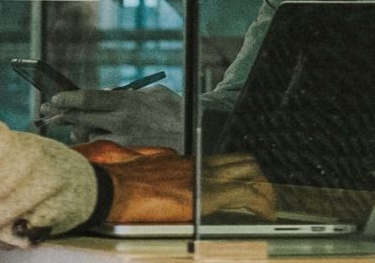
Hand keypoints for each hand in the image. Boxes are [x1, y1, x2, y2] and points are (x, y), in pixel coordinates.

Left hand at [41, 87, 182, 146]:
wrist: (199, 129)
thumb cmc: (173, 108)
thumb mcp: (150, 93)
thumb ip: (124, 96)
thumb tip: (103, 98)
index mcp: (127, 101)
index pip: (87, 99)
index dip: (66, 99)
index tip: (54, 98)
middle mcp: (123, 121)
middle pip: (81, 117)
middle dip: (60, 114)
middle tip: (46, 112)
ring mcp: (125, 139)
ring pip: (88, 135)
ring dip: (77, 129)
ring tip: (71, 123)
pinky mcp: (129, 152)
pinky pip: (103, 147)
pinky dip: (93, 141)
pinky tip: (88, 137)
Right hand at [81, 142, 276, 224]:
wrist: (107, 190)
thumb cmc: (108, 183)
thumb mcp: (119, 162)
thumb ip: (134, 161)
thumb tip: (132, 158)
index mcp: (173, 160)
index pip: (211, 161)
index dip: (227, 174)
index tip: (230, 187)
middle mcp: (192, 163)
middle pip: (238, 160)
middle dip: (255, 177)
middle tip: (261, 197)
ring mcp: (201, 176)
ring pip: (249, 171)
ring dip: (263, 190)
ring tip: (267, 207)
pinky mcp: (207, 194)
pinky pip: (247, 194)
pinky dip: (261, 205)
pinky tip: (264, 216)